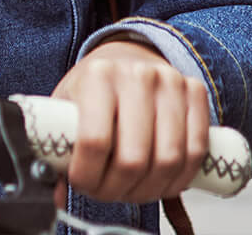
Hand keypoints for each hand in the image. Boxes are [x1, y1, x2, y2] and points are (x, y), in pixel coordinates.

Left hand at [52, 39, 209, 207]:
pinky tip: (162, 182)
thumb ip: (60, 149)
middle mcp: (137, 75)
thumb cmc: (95, 88)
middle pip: (133, 158)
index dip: (88, 176)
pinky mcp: (195, 92)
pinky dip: (180, 179)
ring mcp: (170, 82)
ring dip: (150, 189)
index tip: (82, 184)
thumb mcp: (66, 108)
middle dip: (119, 190)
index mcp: (97, 76)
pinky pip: (196, 150)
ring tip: (134, 190)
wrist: (126, 57)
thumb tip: (56, 194)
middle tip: (109, 193)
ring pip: (168, 160)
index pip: (94, 141)